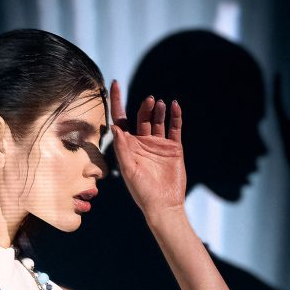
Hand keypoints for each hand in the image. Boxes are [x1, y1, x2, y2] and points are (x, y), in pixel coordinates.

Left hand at [109, 80, 186, 219]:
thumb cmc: (142, 192)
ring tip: (159, 104)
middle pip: (141, 117)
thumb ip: (122, 149)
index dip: (117, 101)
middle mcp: (142, 143)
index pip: (120, 119)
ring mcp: (158, 144)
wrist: (164, 205)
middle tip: (149, 101)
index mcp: (128, 146)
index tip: (115, 83)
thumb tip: (115, 127)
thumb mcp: (129, 170)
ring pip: (158, 120)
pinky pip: (175, 128)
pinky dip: (175, 116)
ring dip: (158, 111)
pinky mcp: (173, 148)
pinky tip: (175, 106)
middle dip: (144, 107)